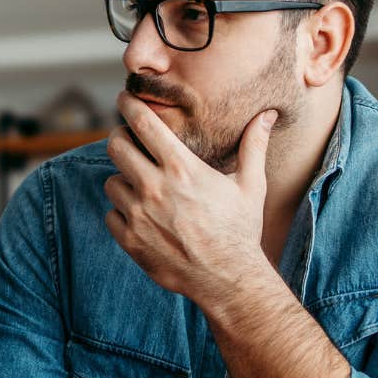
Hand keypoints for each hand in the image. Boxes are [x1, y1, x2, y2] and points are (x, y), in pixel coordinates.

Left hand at [104, 93, 276, 300]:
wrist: (228, 279)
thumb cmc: (240, 230)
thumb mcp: (251, 185)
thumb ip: (253, 146)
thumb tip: (267, 115)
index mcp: (182, 168)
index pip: (143, 123)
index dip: (129, 105)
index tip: (125, 98)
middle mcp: (155, 188)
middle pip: (116, 146)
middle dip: (120, 138)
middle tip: (129, 140)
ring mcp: (139, 215)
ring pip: (112, 182)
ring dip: (123, 180)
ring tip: (141, 186)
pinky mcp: (130, 240)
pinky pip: (111, 214)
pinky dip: (122, 212)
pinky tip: (142, 215)